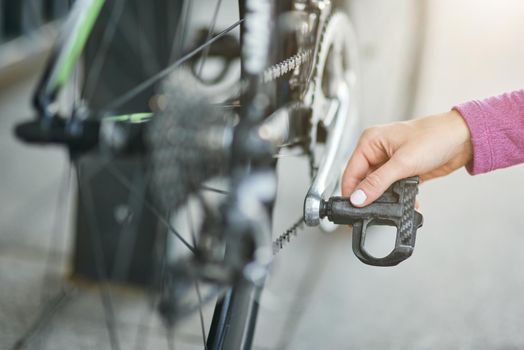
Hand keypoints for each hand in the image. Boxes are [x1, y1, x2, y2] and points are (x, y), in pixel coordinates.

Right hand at [341, 110, 472, 206]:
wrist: (464, 138)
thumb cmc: (435, 137)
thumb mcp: (403, 162)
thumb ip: (377, 183)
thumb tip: (358, 198)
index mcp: (370, 141)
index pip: (351, 171)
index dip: (351, 191)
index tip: (352, 209)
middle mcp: (377, 151)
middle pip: (363, 181)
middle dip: (369, 196)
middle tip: (372, 211)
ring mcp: (390, 162)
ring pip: (378, 187)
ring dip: (386, 198)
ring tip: (394, 204)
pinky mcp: (403, 171)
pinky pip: (393, 188)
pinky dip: (398, 197)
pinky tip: (408, 202)